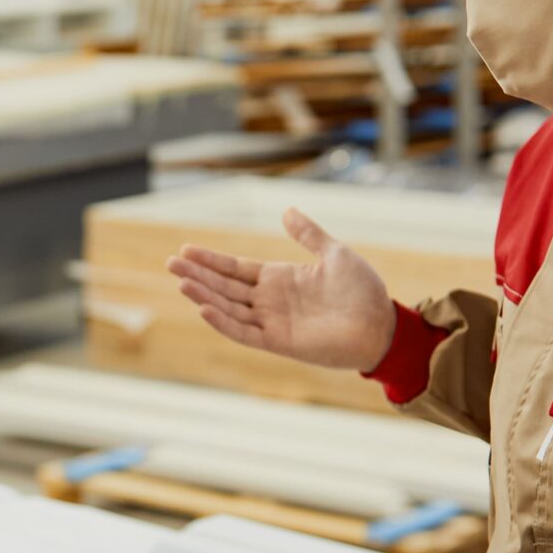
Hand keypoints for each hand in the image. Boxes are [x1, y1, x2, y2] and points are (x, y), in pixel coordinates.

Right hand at [165, 207, 395, 371]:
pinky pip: (245, 332)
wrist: (381, 323)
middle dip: (198, 274)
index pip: (236, 269)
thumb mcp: (335, 253)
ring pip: (229, 308)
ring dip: (204, 295)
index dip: (211, 260)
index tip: (186, 249)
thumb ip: (308, 235)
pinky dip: (224, 322)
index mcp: (280, 279)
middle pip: (225, 286)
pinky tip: (205, 307)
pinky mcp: (279, 341)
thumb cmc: (362, 291)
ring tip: (181, 281)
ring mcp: (273, 322)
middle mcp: (270, 301)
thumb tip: (286, 211)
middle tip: (170, 262)